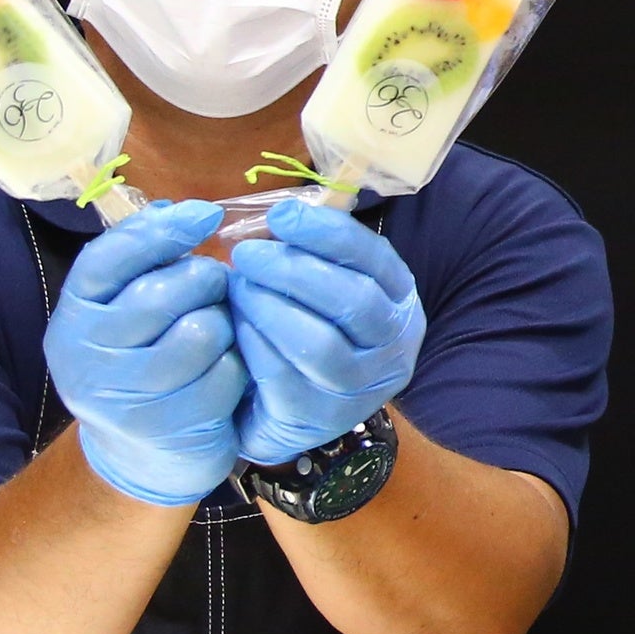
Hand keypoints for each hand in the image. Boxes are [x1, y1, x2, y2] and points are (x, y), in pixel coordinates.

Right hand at [45, 200, 247, 508]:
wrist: (141, 455)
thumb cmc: (142, 361)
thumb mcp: (126, 310)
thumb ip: (142, 262)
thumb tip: (171, 209)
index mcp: (73, 316)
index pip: (108, 259)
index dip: (160, 231)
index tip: (205, 214)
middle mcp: (84, 355)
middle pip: (164, 293)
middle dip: (206, 281)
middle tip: (216, 288)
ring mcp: (121, 395)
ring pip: (201, 332)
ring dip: (224, 325)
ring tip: (219, 331)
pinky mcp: (165, 426)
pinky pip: (225, 374)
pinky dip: (237, 367)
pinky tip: (227, 371)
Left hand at [230, 198, 427, 465]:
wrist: (286, 413)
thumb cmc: (305, 331)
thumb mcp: (323, 290)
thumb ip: (313, 255)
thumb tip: (281, 216)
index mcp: (400, 303)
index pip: (375, 260)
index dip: (328, 233)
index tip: (280, 215)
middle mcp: (393, 347)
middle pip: (353, 302)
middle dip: (295, 270)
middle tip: (246, 253)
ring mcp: (360, 389)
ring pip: (321, 345)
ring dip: (272, 308)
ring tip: (236, 287)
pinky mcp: (319, 418)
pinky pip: (285, 378)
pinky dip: (256, 345)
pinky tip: (234, 325)